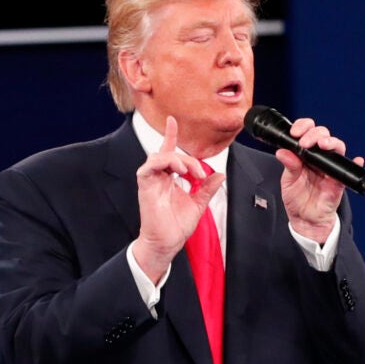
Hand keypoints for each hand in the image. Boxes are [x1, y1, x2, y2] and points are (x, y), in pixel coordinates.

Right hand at [132, 114, 222, 281]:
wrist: (166, 243)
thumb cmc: (176, 227)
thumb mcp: (198, 204)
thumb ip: (207, 188)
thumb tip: (219, 175)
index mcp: (168, 179)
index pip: (168, 151)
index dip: (170, 135)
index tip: (172, 120)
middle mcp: (158, 177)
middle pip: (169, 153)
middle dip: (187, 159)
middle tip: (200, 174)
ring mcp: (151, 181)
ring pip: (159, 156)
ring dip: (176, 159)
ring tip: (188, 171)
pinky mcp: (145, 187)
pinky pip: (148, 167)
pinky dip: (162, 163)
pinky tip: (175, 170)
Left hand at [274, 116, 361, 244]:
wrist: (305, 218)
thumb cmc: (297, 198)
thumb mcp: (288, 181)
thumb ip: (289, 165)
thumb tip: (282, 151)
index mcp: (305, 153)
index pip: (307, 131)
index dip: (303, 126)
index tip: (295, 132)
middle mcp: (319, 157)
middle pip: (323, 135)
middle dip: (315, 134)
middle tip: (305, 143)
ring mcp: (330, 167)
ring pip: (337, 147)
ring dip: (332, 142)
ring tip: (323, 145)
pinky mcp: (339, 180)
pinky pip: (349, 169)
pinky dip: (356, 163)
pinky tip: (357, 160)